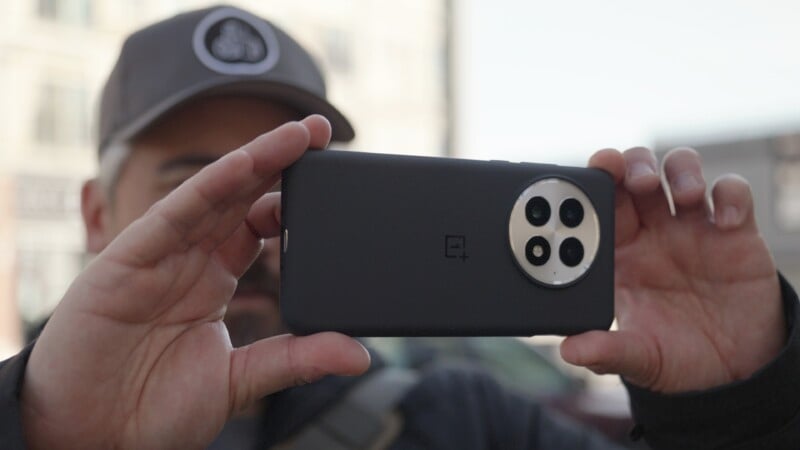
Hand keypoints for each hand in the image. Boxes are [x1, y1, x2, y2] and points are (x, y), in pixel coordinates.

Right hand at [20, 116, 370, 448]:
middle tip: (320, 132)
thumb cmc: (154, 409)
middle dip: (281, 163)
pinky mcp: (127, 260)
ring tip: (298, 134)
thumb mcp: (240, 379)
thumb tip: (357, 354)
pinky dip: (210, 187)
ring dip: (256, 160)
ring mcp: (159, 256)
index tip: (334, 184)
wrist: (91, 440)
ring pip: (214, 196)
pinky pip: (175, 215)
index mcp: (212, 280)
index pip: (258, 226)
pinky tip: (246, 162)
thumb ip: (296, 359)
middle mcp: (188, 260)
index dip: (292, 202)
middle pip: (241, 198)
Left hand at [561, 147, 784, 392]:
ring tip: (684, 197)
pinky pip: (733, 194)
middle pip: (634, 175)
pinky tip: (727, 222)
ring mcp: (692, 227)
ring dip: (679, 171)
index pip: (597, 206)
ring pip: (680, 171)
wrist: (735, 371)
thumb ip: (608, 352)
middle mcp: (652, 232)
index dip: (591, 185)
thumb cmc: (677, 358)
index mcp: (619, 254)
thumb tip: (570, 352)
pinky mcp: (736, 232)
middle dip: (630, 164)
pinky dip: (731, 196)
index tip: (588, 176)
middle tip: (632, 175)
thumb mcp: (641, 359)